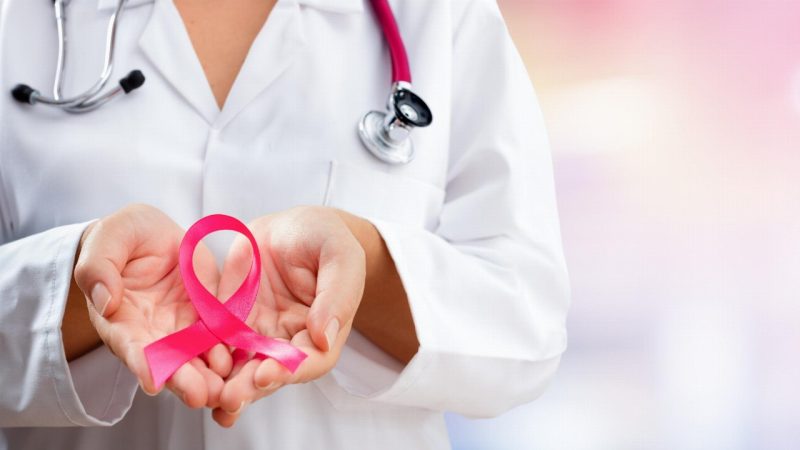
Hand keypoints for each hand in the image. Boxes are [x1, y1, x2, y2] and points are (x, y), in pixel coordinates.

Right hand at [73, 204, 232, 407]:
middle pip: (168, 362)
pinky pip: (222, 335)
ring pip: (198, 357)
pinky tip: (243, 359)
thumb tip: (104, 301)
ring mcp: (183, 327)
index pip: (130, 345)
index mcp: (120, 318)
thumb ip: (98, 268)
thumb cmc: (120, 238)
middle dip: (184, 380)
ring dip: (211, 375)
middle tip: (200, 396)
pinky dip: (231, 349)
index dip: (141, 363)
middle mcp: (152, 332)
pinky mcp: (209, 315)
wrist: (150, 234)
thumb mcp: (107, 240)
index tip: (152, 380)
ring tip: (224, 388)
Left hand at [211, 206, 365, 426]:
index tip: (268, 374)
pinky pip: (215, 341)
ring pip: (241, 366)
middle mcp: (289, 339)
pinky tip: (186, 372)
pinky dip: (202, 359)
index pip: (311, 360)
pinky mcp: (231, 319)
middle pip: (272, 371)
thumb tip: (323, 336)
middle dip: (250, 386)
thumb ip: (337, 294)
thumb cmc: (326, 238)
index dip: (290, 370)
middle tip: (230, 396)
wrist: (294, 226)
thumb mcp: (340, 256)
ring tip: (209, 398)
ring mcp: (258, 332)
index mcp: (323, 330)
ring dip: (226, 384)